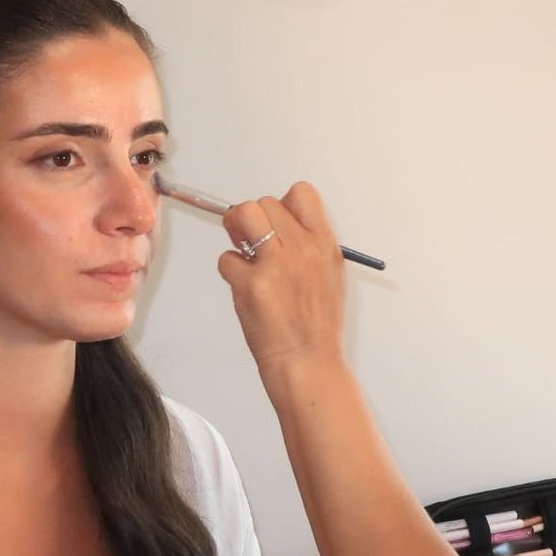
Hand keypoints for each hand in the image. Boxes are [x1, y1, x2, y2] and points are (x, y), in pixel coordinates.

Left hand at [216, 182, 348, 373]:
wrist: (308, 361)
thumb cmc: (317, 325)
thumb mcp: (329, 275)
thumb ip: (307, 247)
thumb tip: (276, 227)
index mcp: (323, 244)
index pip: (300, 193)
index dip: (282, 204)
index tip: (276, 223)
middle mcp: (301, 248)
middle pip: (264, 202)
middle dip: (251, 218)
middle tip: (250, 240)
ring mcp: (275, 264)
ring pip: (242, 214)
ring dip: (236, 229)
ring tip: (242, 252)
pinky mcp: (250, 284)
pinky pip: (226, 258)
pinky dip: (230, 271)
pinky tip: (244, 288)